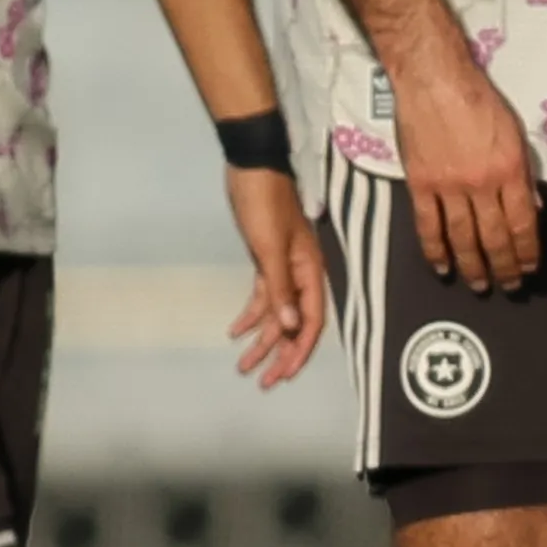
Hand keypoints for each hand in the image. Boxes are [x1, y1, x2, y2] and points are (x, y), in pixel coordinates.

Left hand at [224, 164, 330, 385]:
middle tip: (262, 382)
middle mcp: (302, 274)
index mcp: (310, 271)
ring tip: (243, 365)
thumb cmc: (263, 204)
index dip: (298, 352)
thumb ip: (280, 289)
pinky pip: (264, 296)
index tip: (282, 376)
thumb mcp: (269, 248)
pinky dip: (252, 315)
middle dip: (279, 354)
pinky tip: (236, 331)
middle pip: (294, 324)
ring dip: (262, 339)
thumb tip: (289, 329)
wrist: (252, 165)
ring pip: (277, 314)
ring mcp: (285, 267)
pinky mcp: (268, 259)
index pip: (310, 322)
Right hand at [392, 49, 542, 293]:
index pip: (523, 223)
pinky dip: (435, 250)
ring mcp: (449, 187)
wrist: (434, 80)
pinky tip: (443, 267)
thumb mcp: (515, 134)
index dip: (527, 251)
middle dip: (504, 267)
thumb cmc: (479, 100)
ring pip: (462, 238)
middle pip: (494, 237)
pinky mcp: (421, 184)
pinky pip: (428, 225)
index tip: (530, 267)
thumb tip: (533, 209)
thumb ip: (524, 174)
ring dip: (472, 266)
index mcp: (509, 170)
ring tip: (480, 284)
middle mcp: (481, 184)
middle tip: (509, 286)